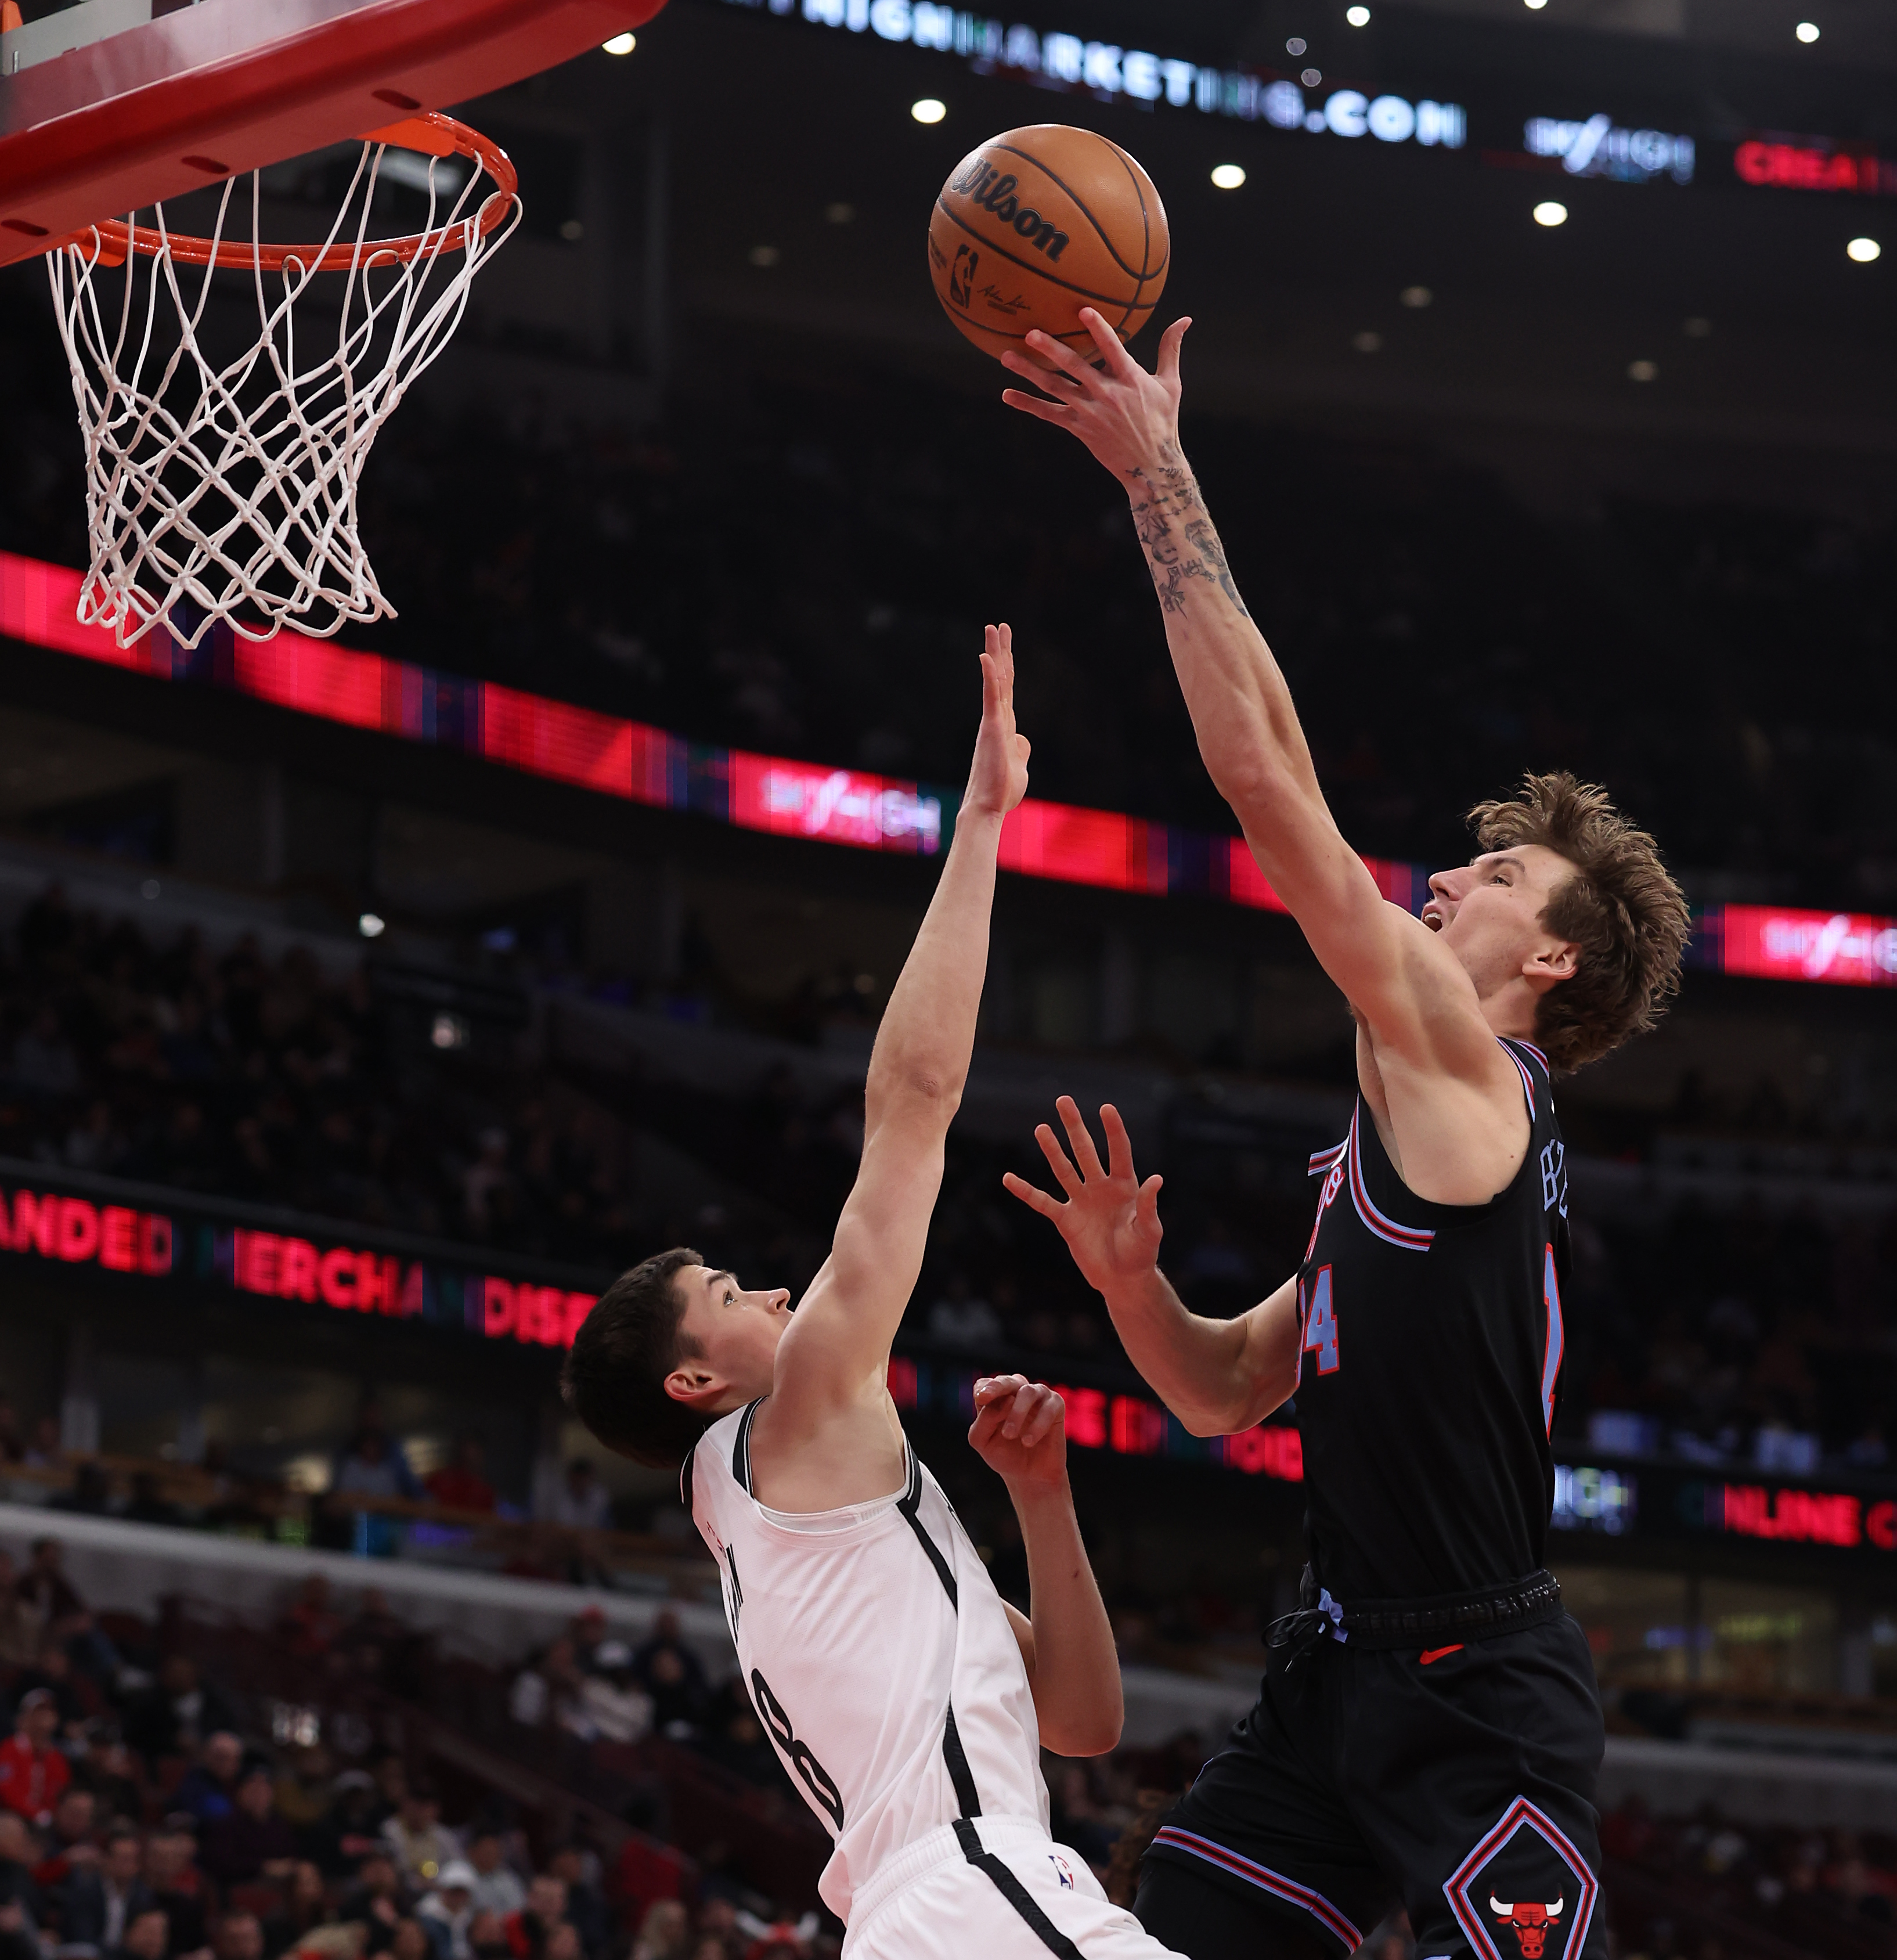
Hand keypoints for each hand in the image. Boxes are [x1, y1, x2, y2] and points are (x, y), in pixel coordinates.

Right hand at [963, 623, 1030, 818]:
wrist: (988, 808)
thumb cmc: (1001, 791)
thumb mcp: (1019, 766)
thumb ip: (1020, 750)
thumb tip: (1022, 739)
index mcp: (1004, 726)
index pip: (1007, 689)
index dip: (1007, 666)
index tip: (1005, 646)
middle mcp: (996, 719)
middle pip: (1001, 678)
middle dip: (1000, 650)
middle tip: (997, 626)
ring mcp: (993, 722)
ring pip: (995, 681)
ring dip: (994, 653)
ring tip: (993, 629)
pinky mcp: (991, 729)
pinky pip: (991, 698)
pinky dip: (990, 677)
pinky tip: (987, 658)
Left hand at [968, 1375, 1066, 1489]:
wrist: (1029, 1476)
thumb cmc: (1005, 1456)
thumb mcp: (982, 1442)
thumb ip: (984, 1420)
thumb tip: (1004, 1401)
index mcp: (995, 1399)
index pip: (985, 1384)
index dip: (983, 1388)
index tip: (980, 1399)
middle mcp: (1016, 1392)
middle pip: (1007, 1381)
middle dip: (997, 1387)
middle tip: (986, 1398)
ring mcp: (1037, 1397)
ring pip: (1027, 1391)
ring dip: (1016, 1412)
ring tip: (1009, 1435)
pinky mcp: (1056, 1406)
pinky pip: (1049, 1408)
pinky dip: (1037, 1425)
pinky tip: (1028, 1441)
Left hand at [999, 309, 1191, 482]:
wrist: (1152, 467)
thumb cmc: (1162, 422)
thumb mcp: (1170, 385)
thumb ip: (1171, 350)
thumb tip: (1185, 320)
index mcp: (1130, 379)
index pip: (1113, 349)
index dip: (1098, 329)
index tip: (1083, 310)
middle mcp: (1107, 395)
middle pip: (1075, 367)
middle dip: (1052, 349)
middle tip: (1031, 333)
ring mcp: (1090, 412)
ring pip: (1055, 388)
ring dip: (1029, 372)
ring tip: (1007, 356)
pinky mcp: (1079, 429)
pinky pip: (1048, 414)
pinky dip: (1027, 405)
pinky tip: (1007, 395)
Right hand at [1002, 1099, 1162, 1293]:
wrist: (1122, 1279)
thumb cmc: (1141, 1253)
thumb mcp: (1149, 1231)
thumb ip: (1148, 1206)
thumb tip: (1156, 1179)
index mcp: (1125, 1186)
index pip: (1119, 1152)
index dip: (1113, 1130)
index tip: (1106, 1108)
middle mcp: (1101, 1188)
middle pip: (1085, 1151)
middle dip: (1075, 1126)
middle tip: (1063, 1100)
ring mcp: (1081, 1201)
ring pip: (1063, 1169)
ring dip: (1052, 1149)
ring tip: (1041, 1127)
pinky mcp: (1066, 1220)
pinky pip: (1042, 1202)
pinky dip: (1025, 1191)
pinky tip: (1009, 1178)